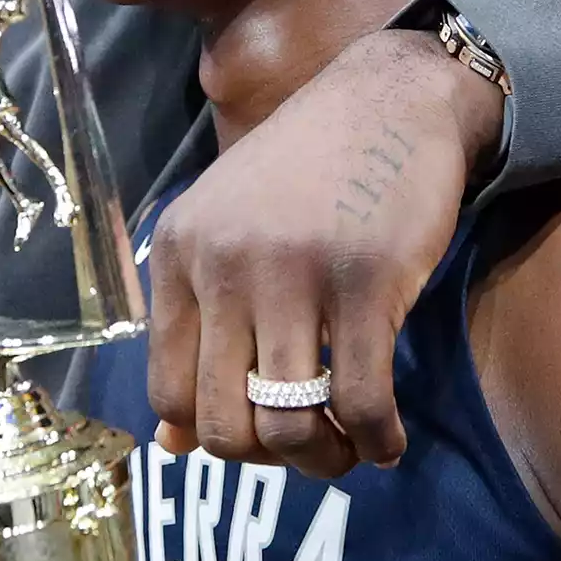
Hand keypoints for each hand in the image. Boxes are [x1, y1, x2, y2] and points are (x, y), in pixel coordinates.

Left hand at [148, 30, 504, 477]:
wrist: (393, 99)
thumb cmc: (309, 173)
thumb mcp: (227, 235)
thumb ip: (196, 328)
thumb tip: (169, 445)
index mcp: (177, 255)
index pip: (166, 392)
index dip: (212, 435)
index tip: (257, 431)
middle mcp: (222, 267)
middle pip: (223, 423)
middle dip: (269, 461)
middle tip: (309, 449)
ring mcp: (292, 276)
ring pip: (288, 425)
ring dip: (324, 460)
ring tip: (349, 449)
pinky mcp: (365, 283)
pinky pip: (361, 401)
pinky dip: (377, 440)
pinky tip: (389, 440)